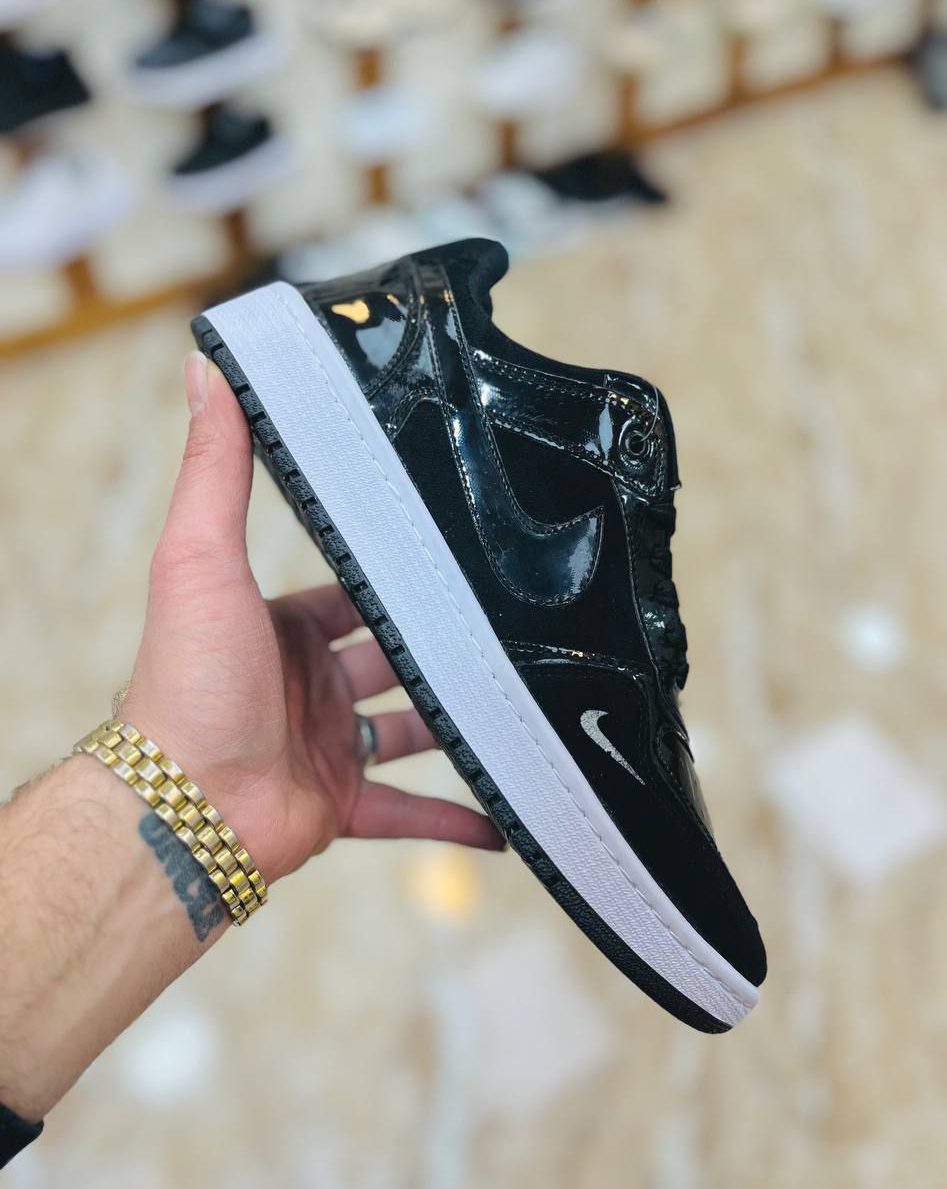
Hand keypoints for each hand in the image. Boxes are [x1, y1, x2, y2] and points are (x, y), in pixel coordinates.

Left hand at [121, 352, 500, 882]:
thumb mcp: (201, 558)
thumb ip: (215, 470)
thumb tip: (203, 368)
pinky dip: (453, 820)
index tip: (452, 557)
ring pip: (409, 732)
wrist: (182, 808)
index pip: (346, 593)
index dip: (392, 577)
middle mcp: (304, 685)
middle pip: (391, 658)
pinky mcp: (339, 807)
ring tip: (522, 707)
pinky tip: (505, 819)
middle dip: (442, 646)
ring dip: (457, 724)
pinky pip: (407, 813)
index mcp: (278, 627)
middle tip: (510, 627)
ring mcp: (324, 748)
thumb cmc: (187, 682)